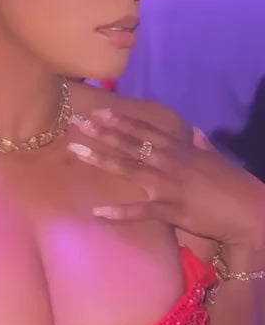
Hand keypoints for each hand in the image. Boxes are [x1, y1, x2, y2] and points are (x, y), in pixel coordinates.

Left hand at [69, 109, 264, 247]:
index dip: (121, 120)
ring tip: (77, 151)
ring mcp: (170, 186)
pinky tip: (98, 211)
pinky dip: (120, 212)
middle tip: (76, 124)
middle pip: (131, 144)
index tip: (99, 112)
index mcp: (181, 149)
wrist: (251, 211)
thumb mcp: (216, 160)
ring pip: (129, 169)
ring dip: (102, 159)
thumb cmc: (234, 185)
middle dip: (102, 133)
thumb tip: (196, 133)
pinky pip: (141, 211)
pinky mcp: (172, 211)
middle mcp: (172, 162)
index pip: (146, 130)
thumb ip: (202, 146)